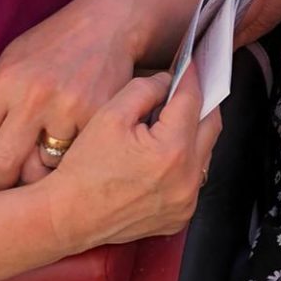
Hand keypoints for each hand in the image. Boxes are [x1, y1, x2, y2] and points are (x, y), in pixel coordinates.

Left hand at [0, 0, 141, 193]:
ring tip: (40, 169)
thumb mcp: (13, 59)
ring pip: (41, 170)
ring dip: (36, 177)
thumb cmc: (54, 44)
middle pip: (3, 167)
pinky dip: (71, 163)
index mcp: (5, 81)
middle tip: (0, 192)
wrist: (111, 22)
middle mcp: (34, 96)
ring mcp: (69, 109)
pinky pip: (75, 161)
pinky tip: (74, 153)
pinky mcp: (99, 118)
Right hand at [43, 65, 221, 250]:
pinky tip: (166, 152)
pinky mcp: (181, 215)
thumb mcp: (110, 115)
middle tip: (188, 87)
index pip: (193, 100)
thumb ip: (145, 88)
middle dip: (202, 102)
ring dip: (195, 132)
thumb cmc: (84, 167)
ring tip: (174, 119)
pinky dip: (187, 161)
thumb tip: (169, 81)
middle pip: (211, 125)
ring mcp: (186, 201)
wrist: (69, 216)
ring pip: (206, 152)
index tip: (191, 64)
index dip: (191, 77)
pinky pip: (195, 178)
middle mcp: (186, 178)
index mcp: (171, 149)